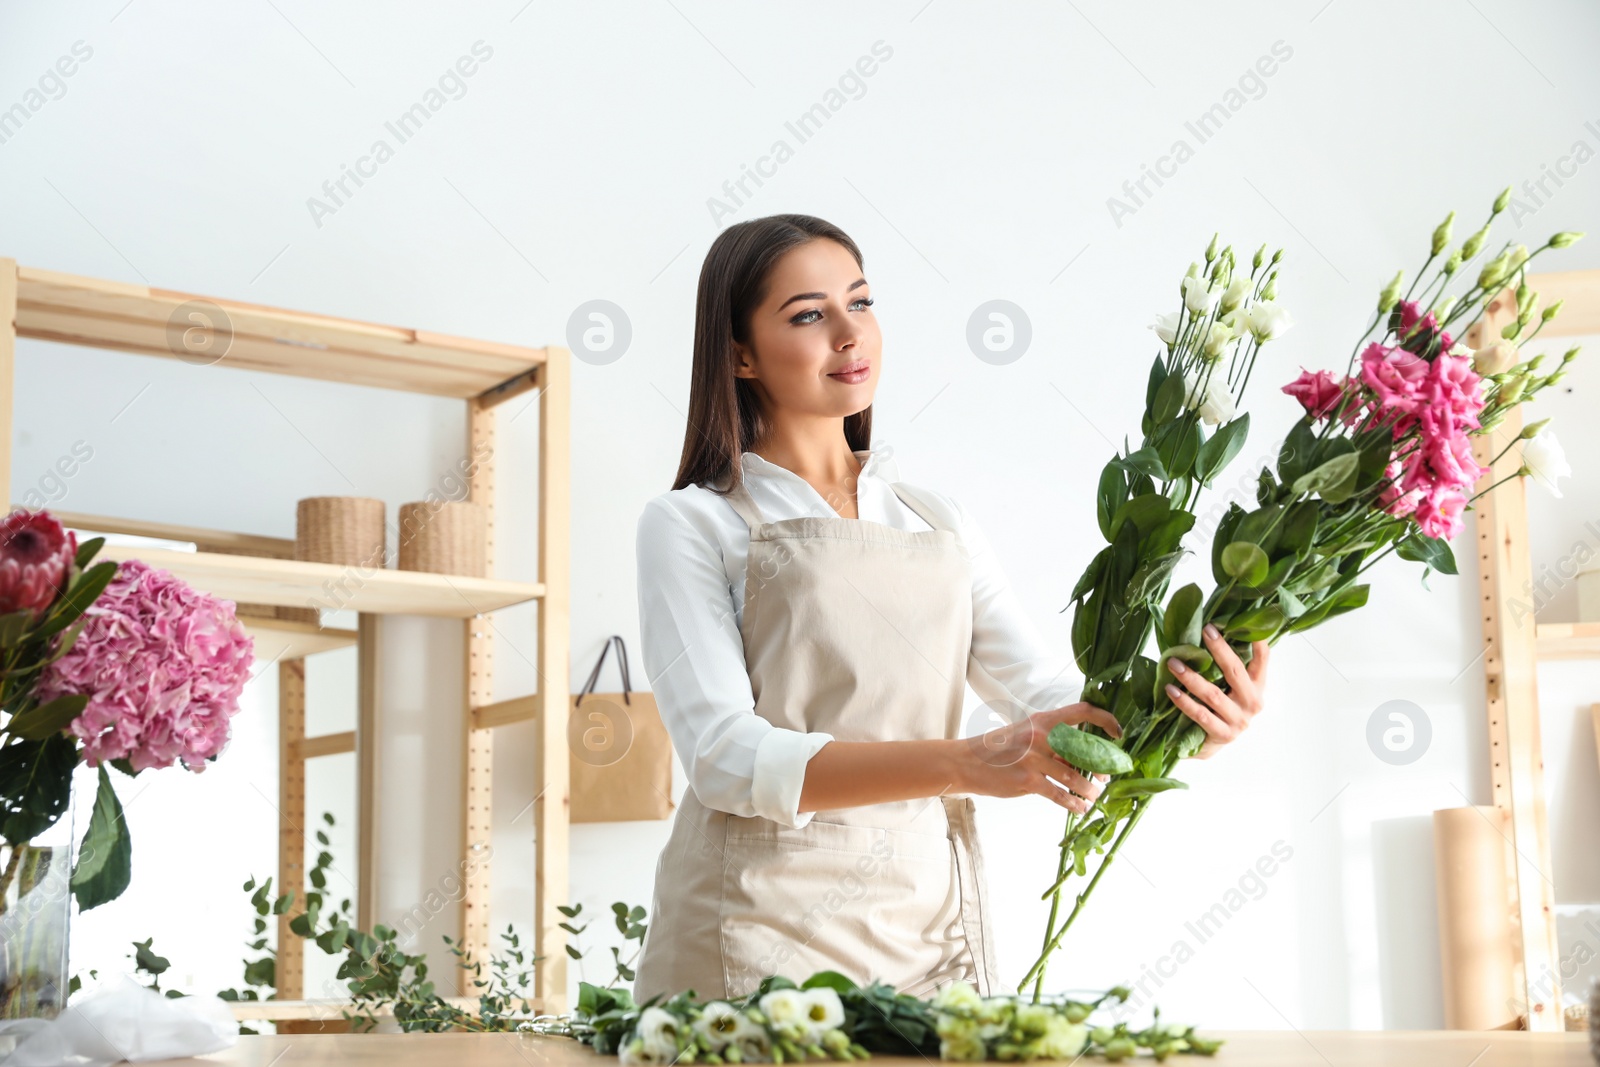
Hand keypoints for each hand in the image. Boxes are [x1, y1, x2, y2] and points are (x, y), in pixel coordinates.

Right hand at [961, 702, 1122, 812]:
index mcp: (1042, 720)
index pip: (1083, 711)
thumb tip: (1080, 758)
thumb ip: (1051, 743)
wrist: (966, 762)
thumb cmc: (998, 749)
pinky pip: (1060, 795)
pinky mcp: (1028, 781)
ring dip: (1090, 790)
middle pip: (1085, 749)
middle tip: (1105, 778)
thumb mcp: (1025, 734)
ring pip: (1075, 777)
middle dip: (1101, 767)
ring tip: (1094, 797)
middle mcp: (1040, 736)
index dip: (1106, 720)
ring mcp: (1034, 759)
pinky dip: (1074, 804)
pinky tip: (1080, 809)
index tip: (1118, 734)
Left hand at [1164, 624, 1269, 759]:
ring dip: (1191, 677)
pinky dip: (1184, 702)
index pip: (1262, 661)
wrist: (1213, 744)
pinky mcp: (1223, 734)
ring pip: (1213, 694)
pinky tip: (1170, 691)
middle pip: (1235, 672)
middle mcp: (1252, 703)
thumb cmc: (1219, 708)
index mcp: (1257, 687)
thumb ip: (1224, 667)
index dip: (1257, 643)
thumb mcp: (1228, 688)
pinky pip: (1200, 715)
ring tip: (1173, 663)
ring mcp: (1238, 720)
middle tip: (1205, 630)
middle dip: (1220, 649)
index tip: (1246, 622)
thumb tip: (1205, 633)